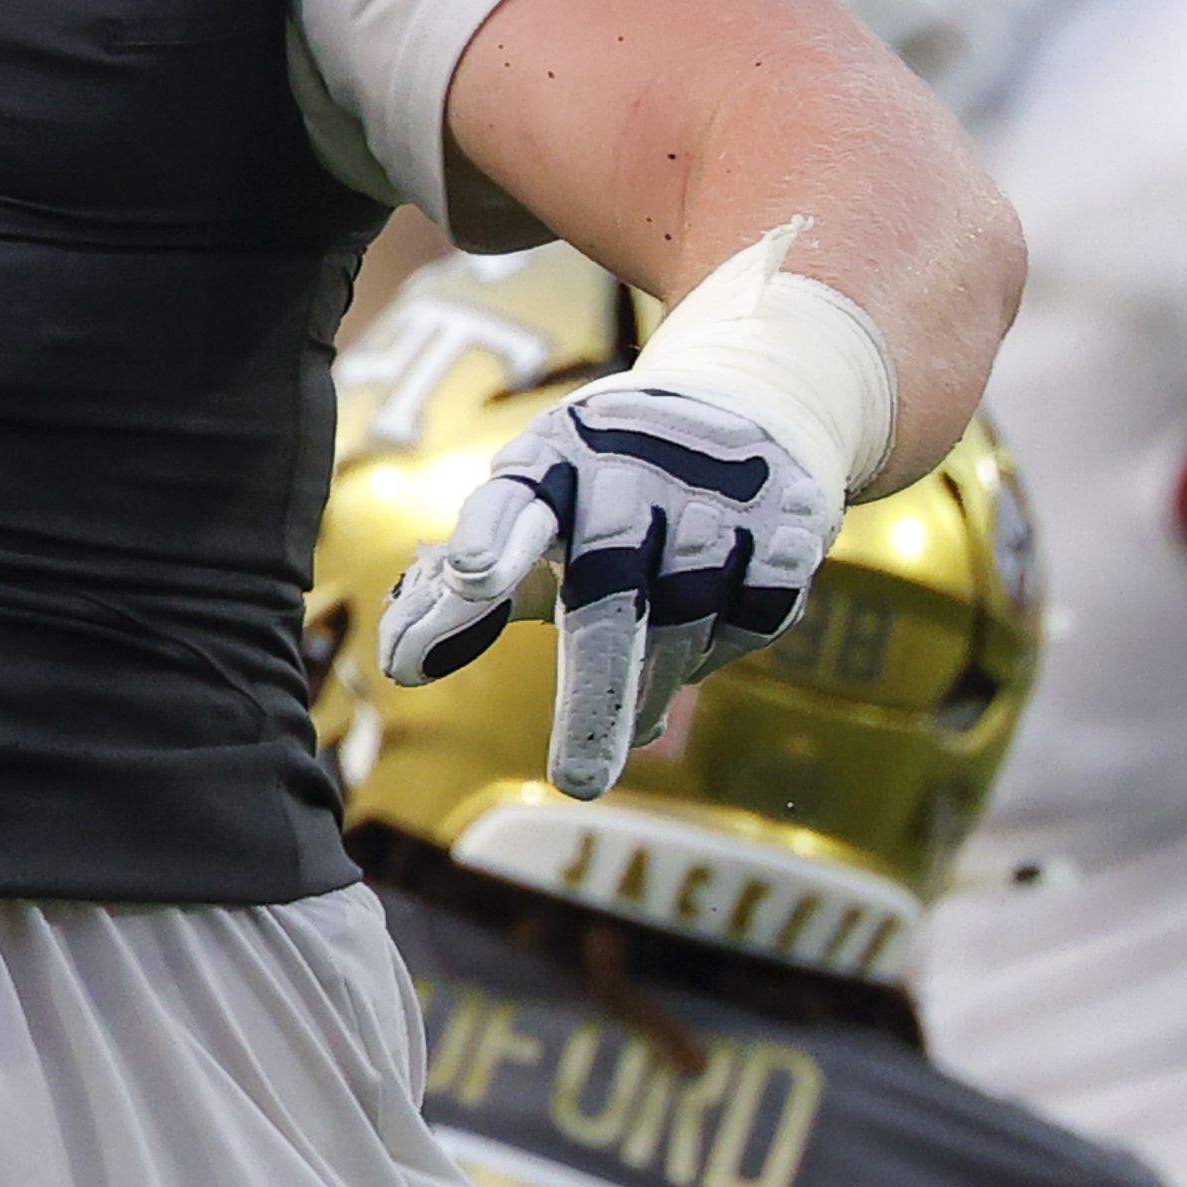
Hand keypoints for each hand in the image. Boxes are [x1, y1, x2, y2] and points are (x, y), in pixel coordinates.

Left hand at [377, 376, 837, 798]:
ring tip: (628, 729)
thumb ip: (472, 591)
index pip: (513, 504)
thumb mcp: (536, 510)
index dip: (492, 542)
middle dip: (594, 694)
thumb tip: (400, 666)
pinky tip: (701, 639)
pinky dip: (721, 651)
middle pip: (609, 592)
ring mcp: (713, 492)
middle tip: (577, 782)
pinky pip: (750, 619)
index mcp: (551, 460)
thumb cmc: (604, 483)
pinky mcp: (786, 521)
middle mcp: (629, 468)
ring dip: (653, 689)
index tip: (470, 577)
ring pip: (682, 625)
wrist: (747, 403)